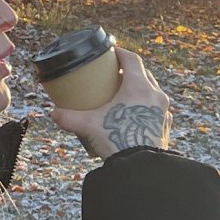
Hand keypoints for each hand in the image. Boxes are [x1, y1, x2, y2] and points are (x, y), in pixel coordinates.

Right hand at [49, 48, 172, 157]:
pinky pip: (156, 109)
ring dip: (140, 88)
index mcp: (139, 88)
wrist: (139, 167)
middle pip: (144, 74)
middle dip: (129, 71)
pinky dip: (145, 106)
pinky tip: (135, 114)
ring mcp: (163, 111)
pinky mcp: (165, 126)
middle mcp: (155, 96)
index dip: (121, 53)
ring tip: (124, 94)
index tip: (112, 51)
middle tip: (115, 74)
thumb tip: (54, 114)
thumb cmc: (118, 141)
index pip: (132, 60)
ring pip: (152, 92)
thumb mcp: (89, 126)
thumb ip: (69, 117)